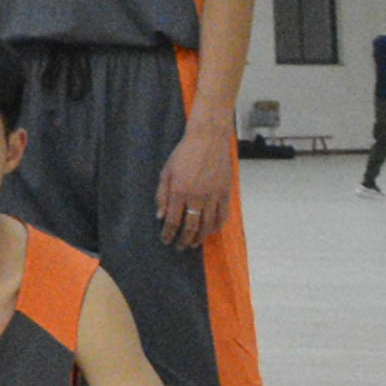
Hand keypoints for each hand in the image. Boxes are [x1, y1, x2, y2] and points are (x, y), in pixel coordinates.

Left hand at [156, 116, 239, 247]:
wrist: (208, 139)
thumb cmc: (184, 153)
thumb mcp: (166, 171)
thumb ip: (162, 194)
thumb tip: (159, 216)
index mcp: (179, 191)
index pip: (173, 221)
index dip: (168, 234)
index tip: (166, 240)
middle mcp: (197, 196)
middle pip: (191, 227)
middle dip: (184, 240)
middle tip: (180, 247)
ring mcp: (213, 196)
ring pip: (208, 225)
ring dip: (200, 237)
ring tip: (194, 243)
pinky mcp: (225, 193)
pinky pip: (222, 216)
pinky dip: (216, 227)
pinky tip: (210, 231)